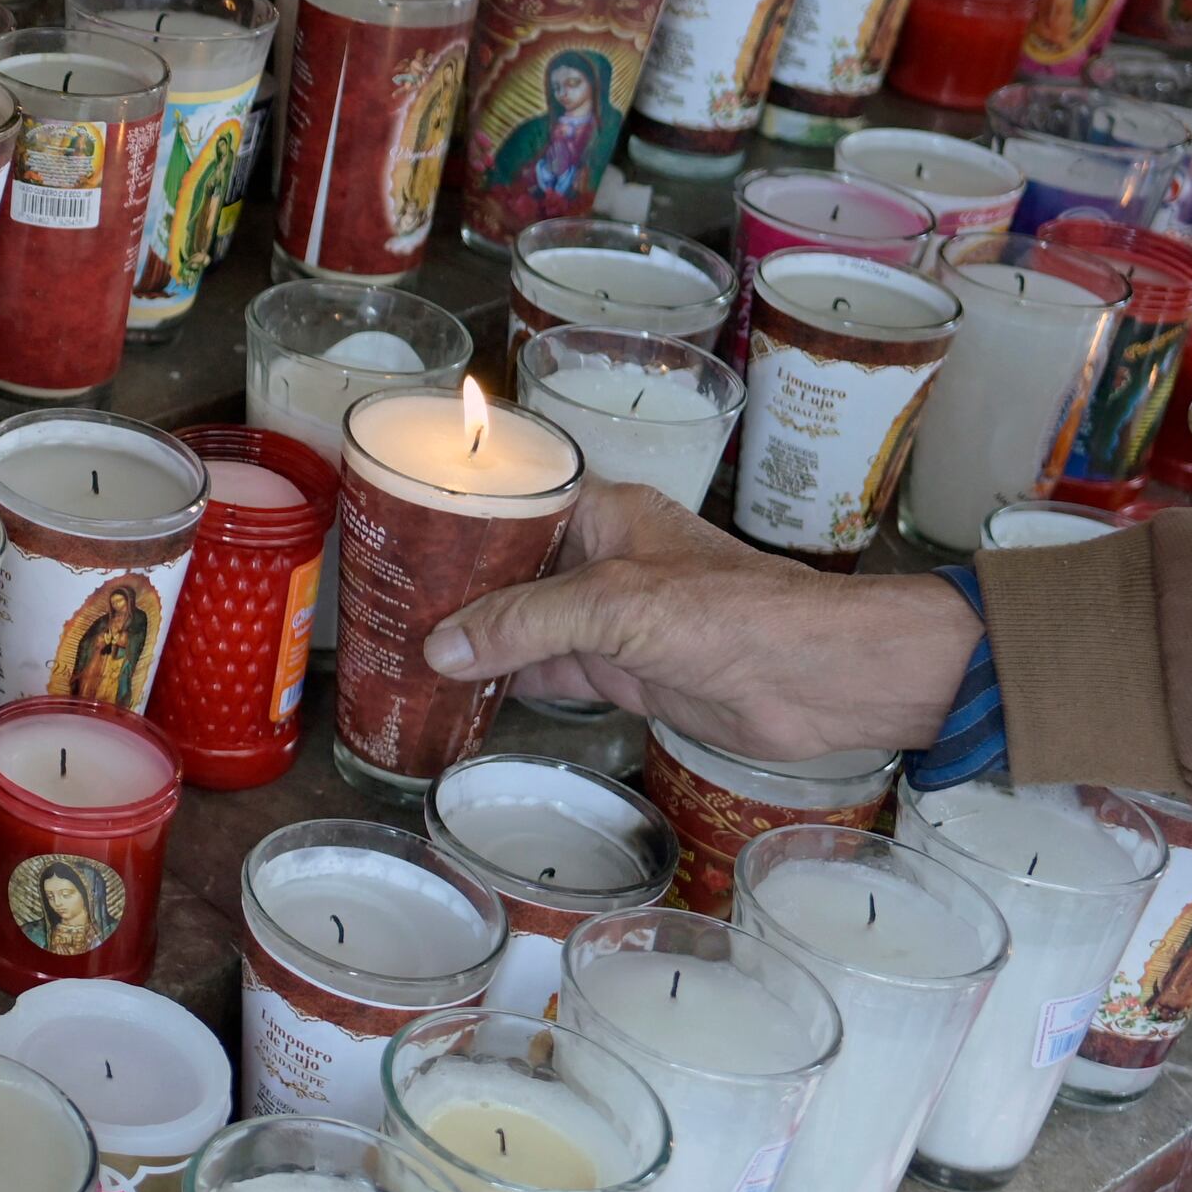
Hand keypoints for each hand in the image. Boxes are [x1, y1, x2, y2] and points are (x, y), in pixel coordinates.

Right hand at [422, 484, 981, 762]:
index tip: (393, 528)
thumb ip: (525, 625)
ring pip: (521, 623)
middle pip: (508, 566)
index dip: (456, 511)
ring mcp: (608, 618)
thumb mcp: (615, 607)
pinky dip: (503, 683)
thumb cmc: (729, 614)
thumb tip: (439, 651)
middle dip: (450, 584)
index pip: (514, 499)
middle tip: (377, 601)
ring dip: (472, 639)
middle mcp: (599, 559)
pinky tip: (454, 693)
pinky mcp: (619, 670)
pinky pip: (545, 670)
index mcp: (602, 514)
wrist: (814, 681)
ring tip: (397, 648)